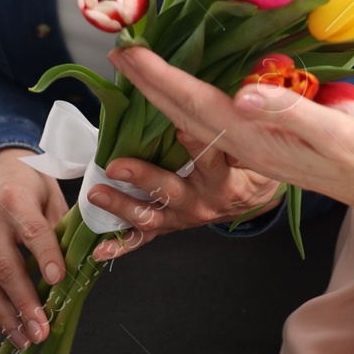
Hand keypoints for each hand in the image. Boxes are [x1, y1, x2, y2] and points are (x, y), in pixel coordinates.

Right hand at [0, 147, 66, 348]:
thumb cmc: (30, 185)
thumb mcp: (52, 195)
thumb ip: (62, 227)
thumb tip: (80, 264)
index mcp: (15, 200)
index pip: (32, 231)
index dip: (46, 256)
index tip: (58, 281)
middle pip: (4, 266)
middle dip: (23, 303)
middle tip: (41, 328)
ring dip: (3, 317)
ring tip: (24, 339)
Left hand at [88, 126, 281, 262]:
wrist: (252, 201)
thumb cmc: (253, 169)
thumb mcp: (257, 152)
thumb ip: (240, 135)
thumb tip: (232, 105)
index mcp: (225, 182)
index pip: (211, 160)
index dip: (196, 144)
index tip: (178, 129)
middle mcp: (201, 202)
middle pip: (170, 191)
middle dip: (141, 179)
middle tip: (117, 166)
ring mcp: (182, 218)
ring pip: (150, 216)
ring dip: (120, 206)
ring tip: (97, 193)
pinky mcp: (170, 226)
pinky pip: (144, 238)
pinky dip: (121, 244)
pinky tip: (100, 249)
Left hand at [107, 45, 353, 224]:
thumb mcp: (334, 129)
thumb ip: (288, 111)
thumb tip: (242, 94)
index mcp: (255, 140)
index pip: (195, 103)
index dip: (160, 77)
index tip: (129, 53)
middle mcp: (243, 147)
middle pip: (183, 112)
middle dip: (147, 83)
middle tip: (116, 53)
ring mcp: (250, 150)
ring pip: (193, 120)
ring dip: (162, 95)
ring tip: (138, 71)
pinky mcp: (262, 146)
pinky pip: (212, 126)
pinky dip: (188, 107)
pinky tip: (182, 99)